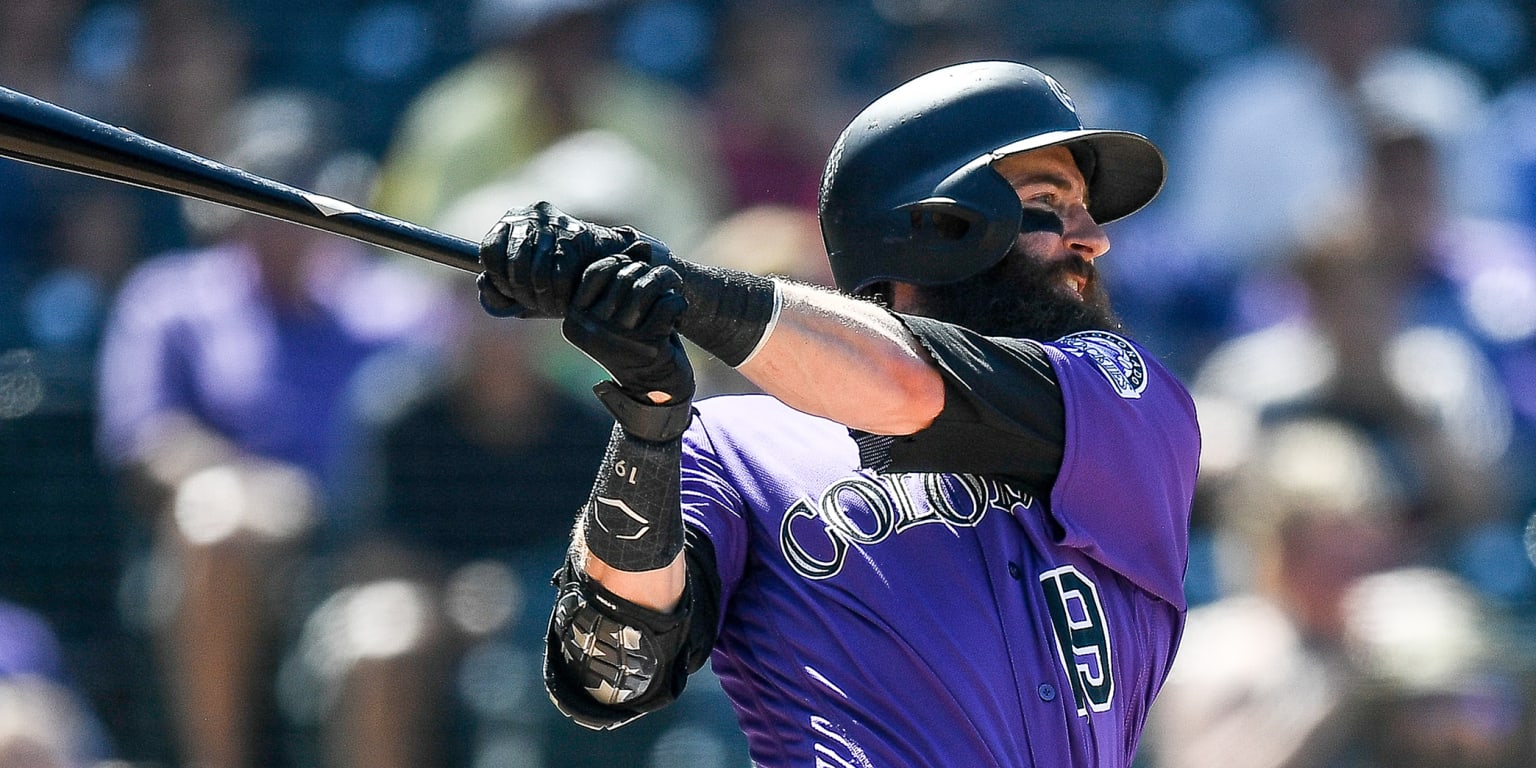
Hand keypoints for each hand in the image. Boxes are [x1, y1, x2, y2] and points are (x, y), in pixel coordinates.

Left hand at [477, 201, 640, 318]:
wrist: (608, 264)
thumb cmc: (561, 278)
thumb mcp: (524, 288)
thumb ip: (498, 292)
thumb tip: (484, 281)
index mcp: (512, 221)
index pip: (490, 249)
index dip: (498, 278)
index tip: (512, 293)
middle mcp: (531, 215)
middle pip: (514, 262)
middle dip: (523, 292)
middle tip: (536, 305)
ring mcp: (555, 223)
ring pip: (536, 271)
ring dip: (543, 298)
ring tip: (551, 307)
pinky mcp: (577, 236)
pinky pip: (559, 275)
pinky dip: (559, 296)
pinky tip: (565, 304)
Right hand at [563, 256, 693, 404]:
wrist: (654, 387)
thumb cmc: (634, 339)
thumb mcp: (616, 312)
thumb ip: (620, 279)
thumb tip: (641, 244)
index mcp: (575, 319)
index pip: (596, 272)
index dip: (620, 261)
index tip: (637, 265)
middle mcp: (592, 330)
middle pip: (624, 276)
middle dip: (647, 270)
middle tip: (662, 275)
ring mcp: (620, 340)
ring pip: (646, 287)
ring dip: (666, 280)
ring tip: (672, 283)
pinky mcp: (648, 347)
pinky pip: (667, 305)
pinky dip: (677, 301)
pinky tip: (677, 308)